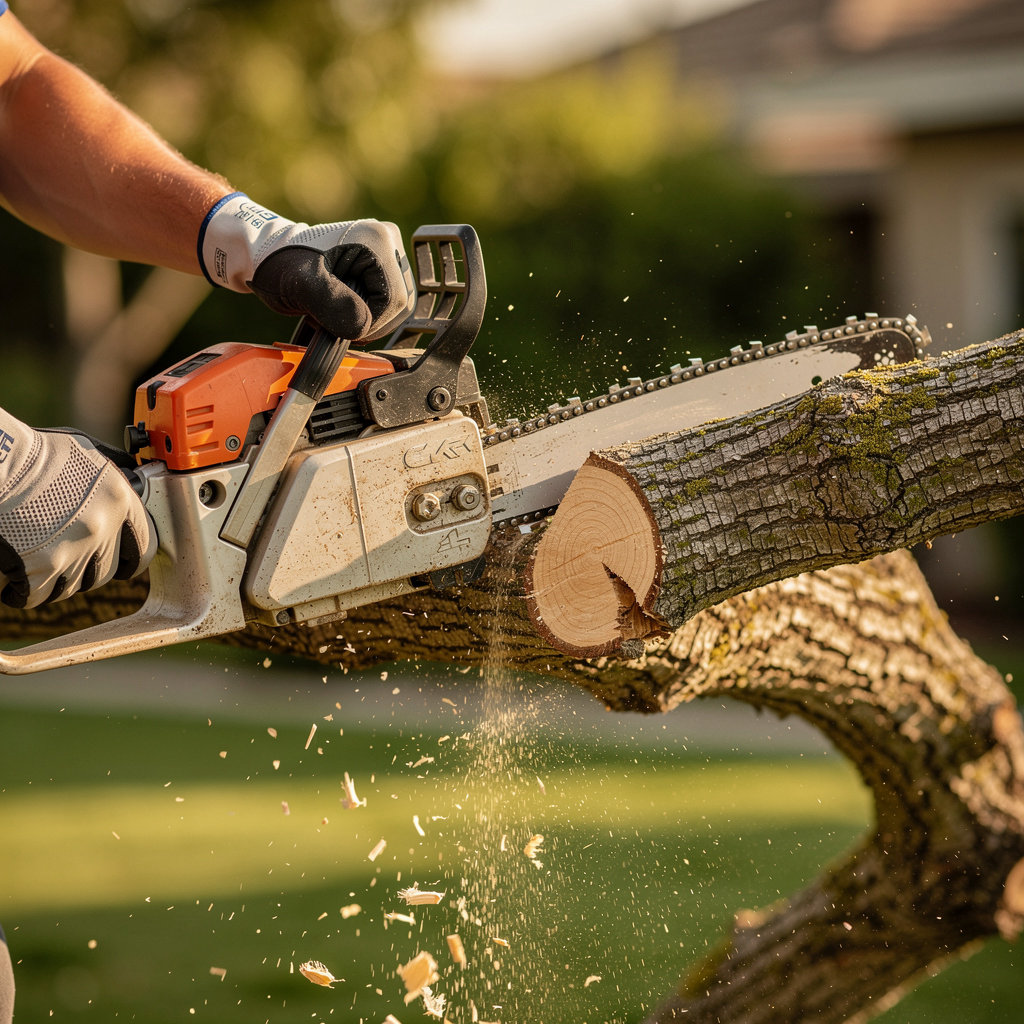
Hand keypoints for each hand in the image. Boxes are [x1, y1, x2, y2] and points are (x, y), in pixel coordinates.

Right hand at [0, 412, 155, 607]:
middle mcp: (101, 528)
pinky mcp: (38, 572)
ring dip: (55, 579)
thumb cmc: (31, 455)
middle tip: (63, 554)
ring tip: (34, 555)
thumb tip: (136, 482)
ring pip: (73, 586)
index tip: (120, 558)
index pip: (145, 545)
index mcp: (119, 499)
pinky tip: (13, 572)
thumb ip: (112, 475)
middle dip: (86, 568)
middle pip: (106, 571)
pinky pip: (38, 596)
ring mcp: (71, 552)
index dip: (129, 555)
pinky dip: (23, 590)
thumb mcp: (84, 453)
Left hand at [198, 194, 415, 341]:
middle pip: (399, 304)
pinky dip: (363, 313)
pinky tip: (339, 310)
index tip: (338, 327)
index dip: (370, 323)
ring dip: (364, 320)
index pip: (394, 300)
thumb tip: (363, 326)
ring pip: (393, 306)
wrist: (263, 252)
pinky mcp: (378, 264)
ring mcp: (385, 252)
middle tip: (331, 322)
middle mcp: (389, 241)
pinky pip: (385, 301)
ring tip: (331, 315)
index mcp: (377, 240)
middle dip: (367, 322)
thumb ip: (333, 304)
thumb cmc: (278, 262)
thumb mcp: (302, 286)